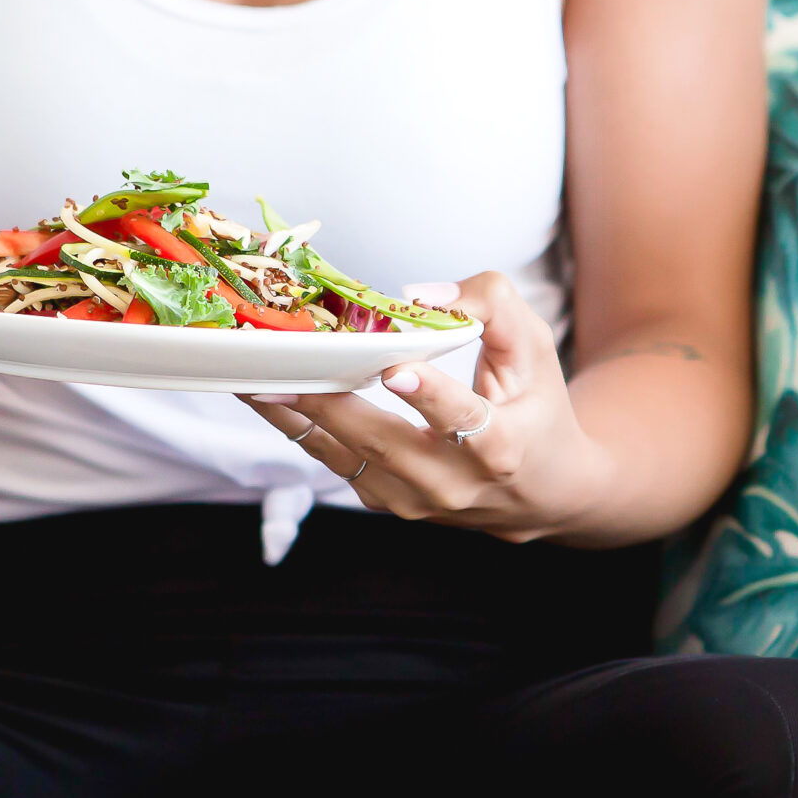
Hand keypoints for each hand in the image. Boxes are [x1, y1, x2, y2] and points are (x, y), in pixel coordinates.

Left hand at [243, 272, 610, 542]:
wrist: (544, 494)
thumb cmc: (538, 409)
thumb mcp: (535, 348)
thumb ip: (492, 305)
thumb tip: (419, 295)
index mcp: (501, 447)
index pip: (466, 423)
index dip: (431, 398)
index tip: (397, 370)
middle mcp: (454, 484)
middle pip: (384, 443)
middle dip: (329, 401)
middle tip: (284, 366)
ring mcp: (415, 500)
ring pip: (347, 457)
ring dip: (297, 416)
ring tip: (253, 378)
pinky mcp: (385, 501)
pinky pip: (333, 463)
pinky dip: (299, 428)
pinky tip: (268, 395)